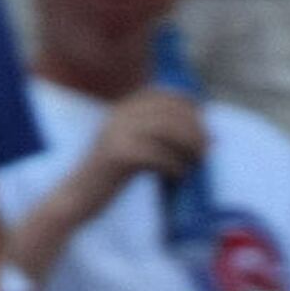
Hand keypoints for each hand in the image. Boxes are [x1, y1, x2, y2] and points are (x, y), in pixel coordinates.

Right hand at [84, 84, 207, 188]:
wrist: (81, 195)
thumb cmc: (115, 175)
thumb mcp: (137, 145)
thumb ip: (161, 134)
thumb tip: (208, 134)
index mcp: (125, 108)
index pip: (164, 95)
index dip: (189, 107)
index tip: (205, 126)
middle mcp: (120, 114)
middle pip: (169, 112)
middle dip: (195, 129)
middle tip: (208, 149)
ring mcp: (117, 132)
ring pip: (165, 129)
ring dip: (189, 145)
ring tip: (198, 161)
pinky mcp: (118, 154)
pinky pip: (156, 154)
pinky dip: (173, 165)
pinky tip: (178, 175)